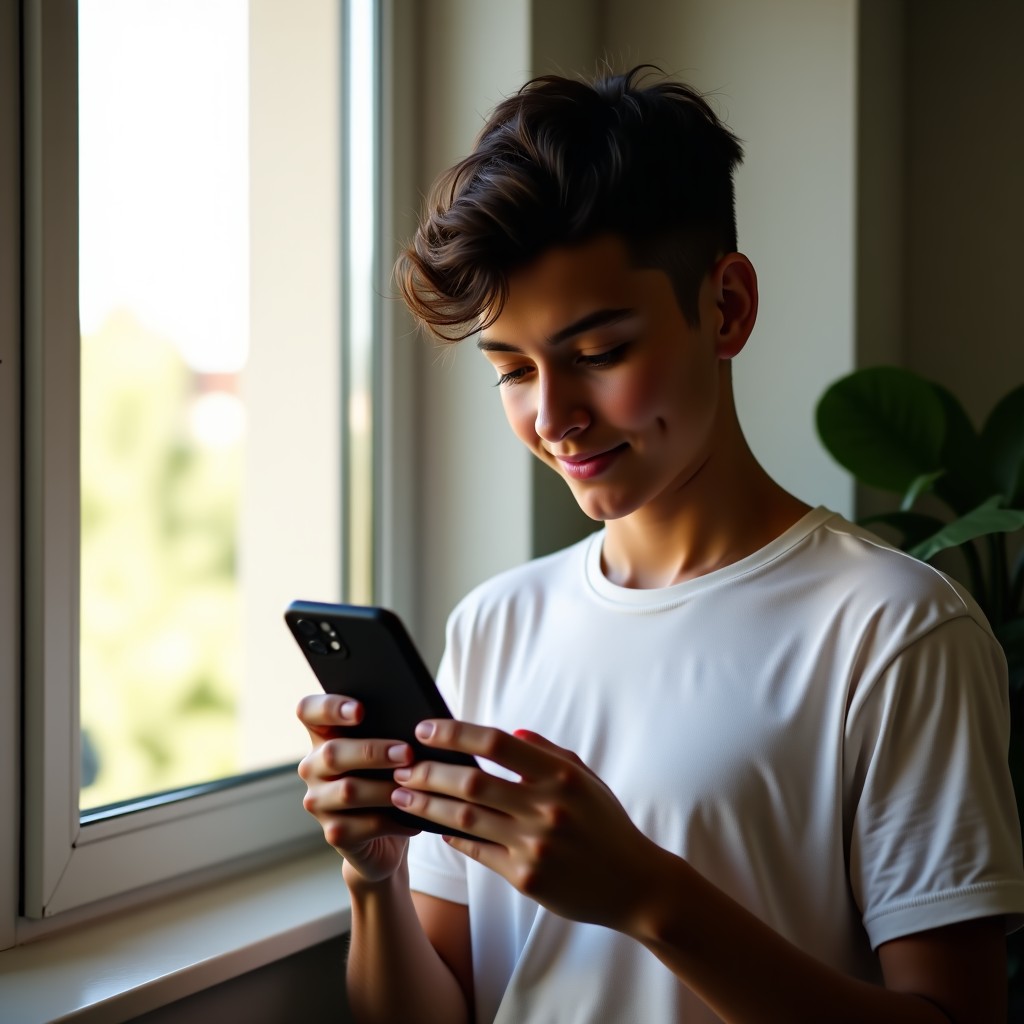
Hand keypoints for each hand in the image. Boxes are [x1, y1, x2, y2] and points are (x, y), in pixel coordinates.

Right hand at [296, 693, 419, 885]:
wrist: (385, 835)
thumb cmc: (388, 777)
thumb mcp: (387, 750)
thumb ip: (390, 731)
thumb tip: (420, 723)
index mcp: (324, 736)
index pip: (309, 711)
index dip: (329, 707)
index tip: (360, 711)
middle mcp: (313, 767)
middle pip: (332, 753)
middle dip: (373, 752)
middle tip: (406, 753)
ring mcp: (319, 801)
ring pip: (348, 791)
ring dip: (385, 787)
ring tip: (414, 786)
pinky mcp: (334, 832)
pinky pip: (363, 825)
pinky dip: (393, 820)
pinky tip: (414, 817)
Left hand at [390, 721, 659, 931]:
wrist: (636, 885)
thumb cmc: (608, 826)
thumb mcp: (587, 780)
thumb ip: (549, 753)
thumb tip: (511, 732)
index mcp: (561, 776)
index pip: (495, 744)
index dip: (454, 733)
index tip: (425, 729)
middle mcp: (546, 808)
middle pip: (471, 782)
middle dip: (428, 771)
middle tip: (401, 765)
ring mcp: (535, 845)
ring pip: (465, 818)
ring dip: (426, 805)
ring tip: (401, 795)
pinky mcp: (526, 878)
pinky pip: (477, 851)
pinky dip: (451, 837)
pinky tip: (434, 827)